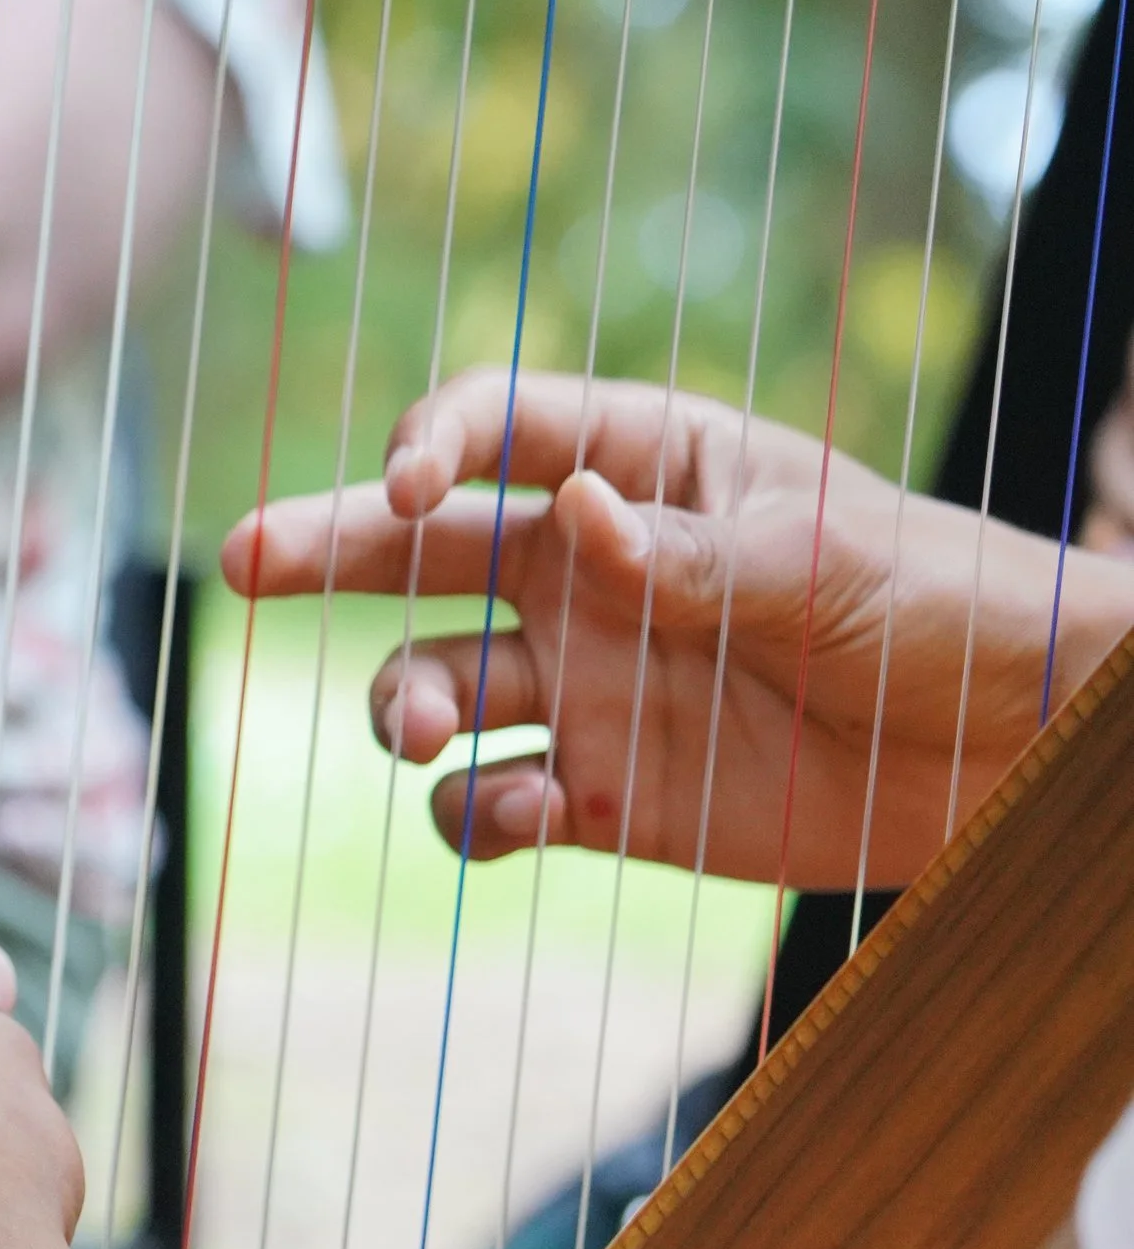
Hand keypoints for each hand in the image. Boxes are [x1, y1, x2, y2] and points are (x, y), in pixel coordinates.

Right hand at [223, 370, 1133, 886]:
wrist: (1009, 750)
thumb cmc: (938, 604)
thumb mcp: (825, 559)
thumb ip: (688, 552)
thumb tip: (570, 515)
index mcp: (638, 470)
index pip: (496, 430)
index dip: (431, 447)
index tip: (410, 489)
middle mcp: (586, 573)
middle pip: (414, 552)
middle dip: (320, 549)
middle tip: (239, 561)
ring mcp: (581, 688)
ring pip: (429, 686)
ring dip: (402, 707)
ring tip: (427, 730)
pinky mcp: (597, 800)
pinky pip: (484, 809)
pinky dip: (472, 817)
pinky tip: (518, 813)